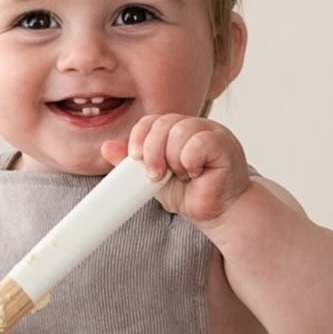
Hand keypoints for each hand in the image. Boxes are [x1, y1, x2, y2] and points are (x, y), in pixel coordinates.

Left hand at [102, 113, 250, 226]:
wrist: (218, 212)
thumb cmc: (192, 194)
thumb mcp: (154, 178)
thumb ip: (133, 163)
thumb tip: (106, 148)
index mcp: (177, 130)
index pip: (151, 120)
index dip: (139, 138)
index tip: (136, 159)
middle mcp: (195, 126)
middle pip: (163, 123)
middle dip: (153, 152)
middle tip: (157, 175)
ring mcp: (212, 132)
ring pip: (179, 132)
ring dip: (174, 160)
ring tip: (184, 175)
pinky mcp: (225, 144)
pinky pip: (199, 143)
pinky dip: (191, 161)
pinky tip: (197, 173)